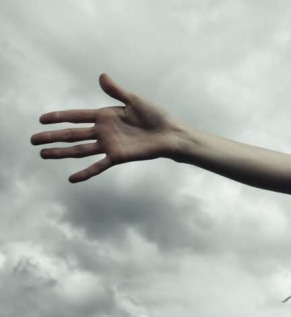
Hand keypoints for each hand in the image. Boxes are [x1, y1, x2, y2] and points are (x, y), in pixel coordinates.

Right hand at [31, 73, 182, 182]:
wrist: (170, 134)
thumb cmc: (156, 116)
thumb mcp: (135, 100)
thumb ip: (116, 91)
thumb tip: (101, 76)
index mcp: (105, 115)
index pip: (76, 116)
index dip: (59, 117)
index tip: (42, 119)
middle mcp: (104, 131)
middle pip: (73, 134)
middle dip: (53, 136)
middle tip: (33, 140)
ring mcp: (109, 145)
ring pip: (80, 150)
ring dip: (61, 152)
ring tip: (43, 155)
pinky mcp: (118, 157)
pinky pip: (99, 165)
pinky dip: (86, 172)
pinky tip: (72, 178)